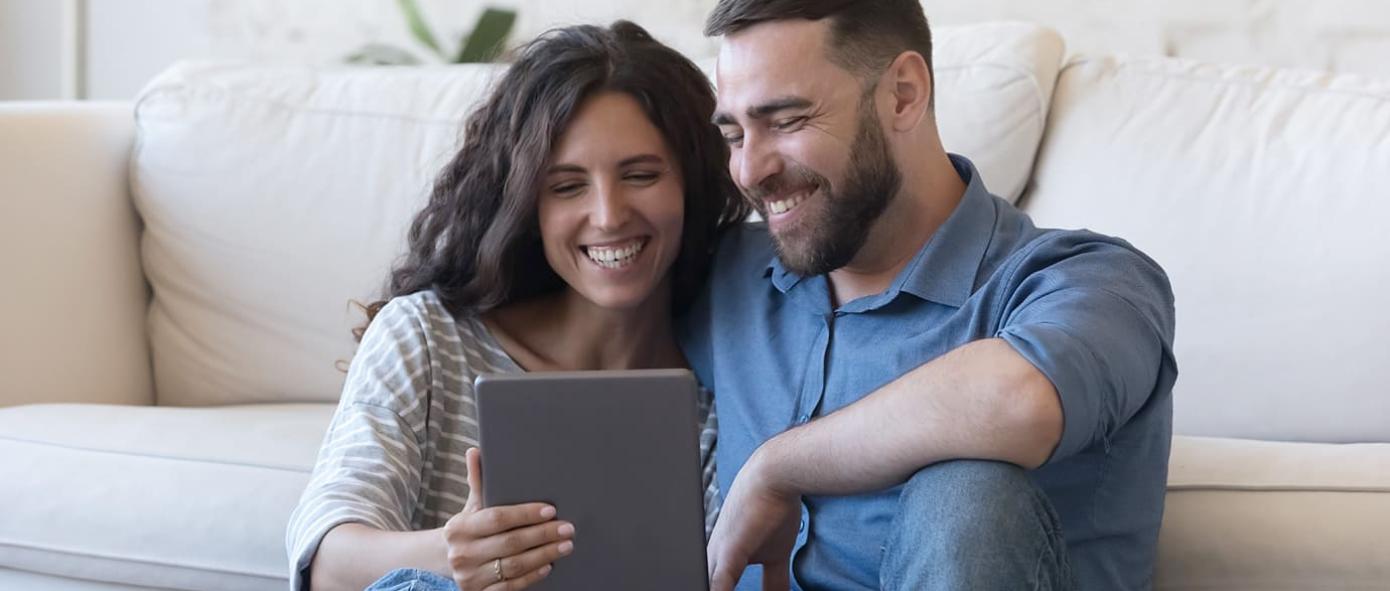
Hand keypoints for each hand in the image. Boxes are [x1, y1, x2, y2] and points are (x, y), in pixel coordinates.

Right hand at [443, 448, 575, 589]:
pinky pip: (510, 587)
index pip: (498, 518)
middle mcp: (462, 554)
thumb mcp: (470, 508)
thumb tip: (475, 451)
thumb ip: (477, 482)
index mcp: (459, 528)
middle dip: (543, 535)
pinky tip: (547, 566)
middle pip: (511, 543)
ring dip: (544, 555)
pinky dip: (531, 577)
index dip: (526, 514)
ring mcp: (469, 577)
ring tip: (565, 546)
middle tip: (568, 528)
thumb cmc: (467, 531)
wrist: (444, 564)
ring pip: (514, 566)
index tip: (551, 510)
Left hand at [706, 450, 801, 590]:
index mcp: (723, 555)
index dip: (718, 589)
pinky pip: (719, 581)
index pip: (715, 586)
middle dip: (706, 589)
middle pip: (706, 583)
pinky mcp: (731, 548)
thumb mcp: (777, 553)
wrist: (776, 474)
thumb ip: (774, 580)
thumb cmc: (776, 507)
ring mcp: (720, 551)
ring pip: (708, 584)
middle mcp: (716, 554)